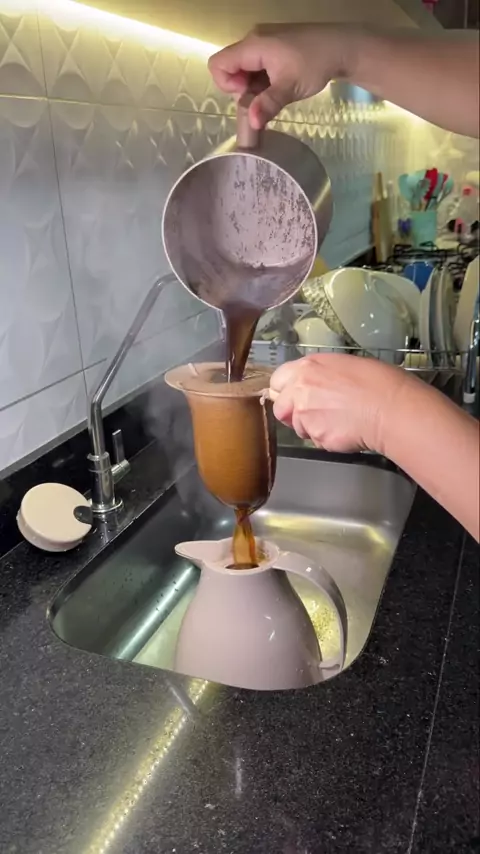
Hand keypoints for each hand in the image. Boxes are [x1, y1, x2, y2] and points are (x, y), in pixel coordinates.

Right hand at [208, 24, 356, 128]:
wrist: (341, 47)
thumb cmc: (315, 64)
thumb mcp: (291, 87)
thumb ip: (268, 104)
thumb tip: (251, 122)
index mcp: (253, 45)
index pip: (218, 64)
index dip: (227, 85)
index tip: (249, 95)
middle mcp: (254, 39)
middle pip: (230, 67)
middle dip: (241, 89)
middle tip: (264, 99)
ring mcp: (263, 41)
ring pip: (243, 68)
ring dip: (253, 86)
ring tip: (274, 93)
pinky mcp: (272, 46)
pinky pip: (256, 65)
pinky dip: (261, 80)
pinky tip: (278, 86)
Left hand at [270, 354, 405, 453]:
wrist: (391, 408)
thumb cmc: (379, 382)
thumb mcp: (345, 364)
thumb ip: (319, 374)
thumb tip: (315, 383)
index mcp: (307, 367)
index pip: (278, 379)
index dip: (286, 389)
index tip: (294, 395)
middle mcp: (300, 390)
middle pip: (280, 407)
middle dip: (292, 413)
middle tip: (313, 413)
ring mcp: (305, 415)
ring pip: (298, 427)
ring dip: (311, 427)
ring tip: (338, 421)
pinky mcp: (317, 436)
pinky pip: (316, 440)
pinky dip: (327, 439)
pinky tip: (346, 430)